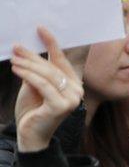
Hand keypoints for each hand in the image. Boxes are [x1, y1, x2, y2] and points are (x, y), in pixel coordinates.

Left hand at [11, 28, 84, 152]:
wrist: (30, 137)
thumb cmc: (32, 112)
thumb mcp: (33, 88)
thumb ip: (35, 74)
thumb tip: (26, 54)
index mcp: (73, 84)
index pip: (62, 60)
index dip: (51, 43)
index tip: (40, 29)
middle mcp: (77, 90)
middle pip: (52, 67)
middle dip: (33, 55)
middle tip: (17, 46)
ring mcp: (71, 99)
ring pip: (48, 75)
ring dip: (28, 64)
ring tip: (13, 58)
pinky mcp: (61, 106)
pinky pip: (44, 86)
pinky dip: (29, 76)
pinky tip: (16, 69)